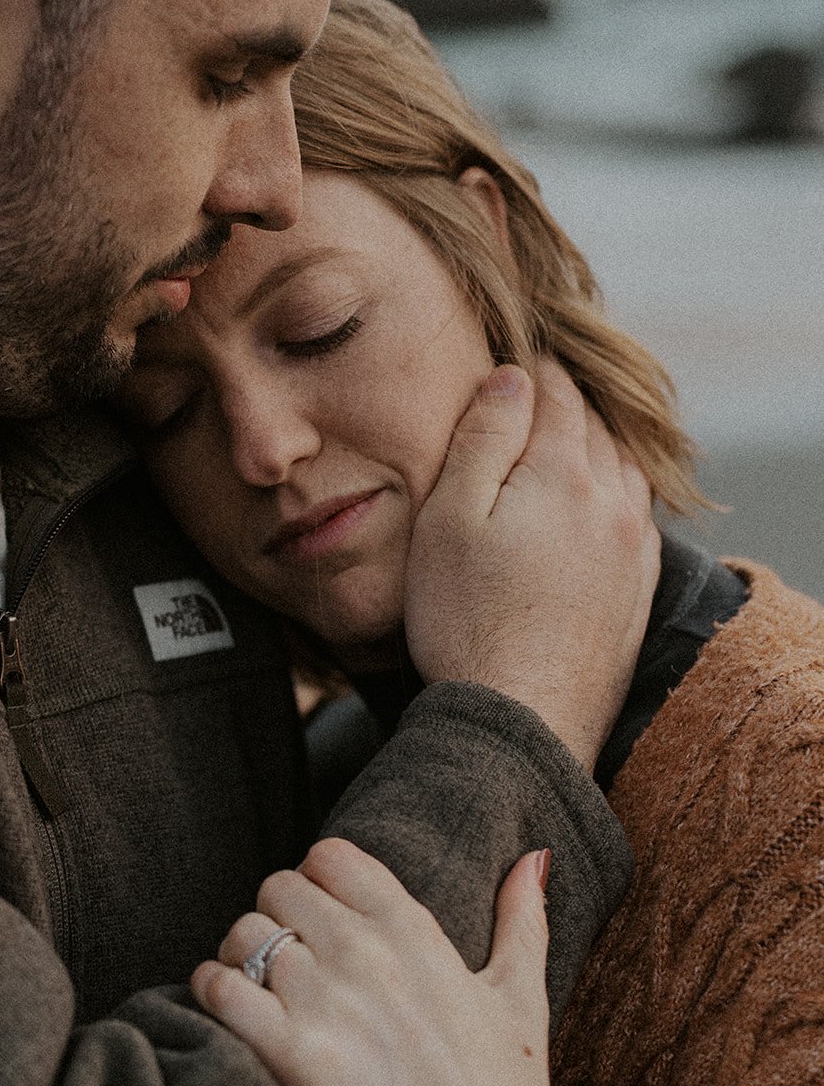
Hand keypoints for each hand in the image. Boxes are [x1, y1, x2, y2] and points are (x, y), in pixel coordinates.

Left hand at [191, 839, 603, 1085]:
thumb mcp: (522, 998)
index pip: (330, 856)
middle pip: (278, 888)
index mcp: (415, 931)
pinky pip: (221, 990)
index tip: (319, 918)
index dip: (315, 881)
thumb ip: (521, 920)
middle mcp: (367, 953)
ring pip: (243, 934)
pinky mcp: (295, 1060)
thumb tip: (534, 857)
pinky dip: (211, 993)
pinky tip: (231, 1016)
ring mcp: (328, 1004)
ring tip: (255, 992)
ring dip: (239, 958)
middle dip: (275, 918)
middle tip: (283, 960)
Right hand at [404, 360, 659, 767]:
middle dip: (565, 406)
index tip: (510, 364)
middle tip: (532, 396)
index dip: (529, 372)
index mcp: (564, 474)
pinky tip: (592, 510)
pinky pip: (636, 519)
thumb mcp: (449, 517)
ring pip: (624, 471)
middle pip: (595, 427)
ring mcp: (633, 551)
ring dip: (596, 449)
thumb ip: (484, 438)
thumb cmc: (465, 620)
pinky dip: (614, 496)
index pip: (555, 394)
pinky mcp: (636, 593)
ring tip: (563, 447)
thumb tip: (513, 377)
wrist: (521, 721)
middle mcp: (613, 504)